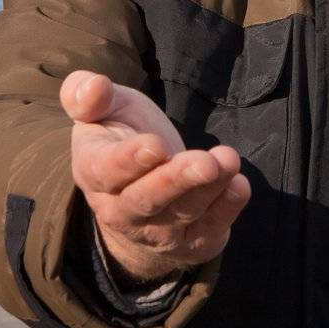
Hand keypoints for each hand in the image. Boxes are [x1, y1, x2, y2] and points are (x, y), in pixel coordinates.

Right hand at [59, 70, 250, 282]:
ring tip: (229, 161)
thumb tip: (92, 86)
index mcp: (94, 171)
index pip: (106, 171)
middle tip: (205, 162)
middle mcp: (121, 209)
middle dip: (177, 181)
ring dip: (208, 188)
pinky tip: (239, 185)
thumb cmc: (121, 137)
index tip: (155, 146)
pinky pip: (208, 230)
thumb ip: (89, 95)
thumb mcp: (104, 110)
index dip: (129, 161)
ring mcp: (156, 231)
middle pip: (147, 200)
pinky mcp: (191, 241)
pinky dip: (226, 209)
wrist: (138, 192)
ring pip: (183, 213)